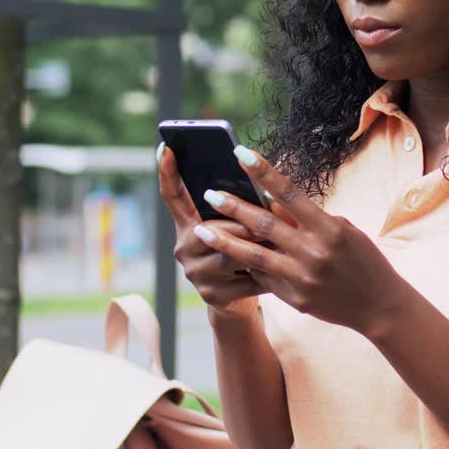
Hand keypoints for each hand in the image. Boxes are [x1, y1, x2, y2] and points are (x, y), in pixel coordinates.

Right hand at [156, 143, 276, 318]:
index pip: (173, 196)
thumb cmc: (244, 253)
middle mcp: (185, 248)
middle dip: (242, 224)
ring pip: (229, 254)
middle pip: (211, 228)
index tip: (166, 146)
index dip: (168, 172)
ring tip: (280, 245)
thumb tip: (264, 192)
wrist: (239, 301)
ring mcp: (195, 274)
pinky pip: (243, 280)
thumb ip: (241, 211)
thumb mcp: (238, 229)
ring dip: (257, 249)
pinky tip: (282, 274)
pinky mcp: (212, 295)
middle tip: (264, 223)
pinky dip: (266, 275)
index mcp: (188, 225)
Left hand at [191, 146, 411, 338]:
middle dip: (233, 206)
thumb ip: (307, 219)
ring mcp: (302, 277)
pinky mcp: (294, 298)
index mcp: (328, 228)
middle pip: (264, 223)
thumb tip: (272, 203)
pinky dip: (245, 265)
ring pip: (253, 255)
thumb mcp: (342, 231)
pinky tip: (225, 255)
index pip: (289, 193)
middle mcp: (313, 251)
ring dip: (224, 240)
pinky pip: (263, 278)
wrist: (379, 305)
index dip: (263, 171)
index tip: (240, 154)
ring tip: (200, 229)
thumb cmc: (362, 260)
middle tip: (209, 193)